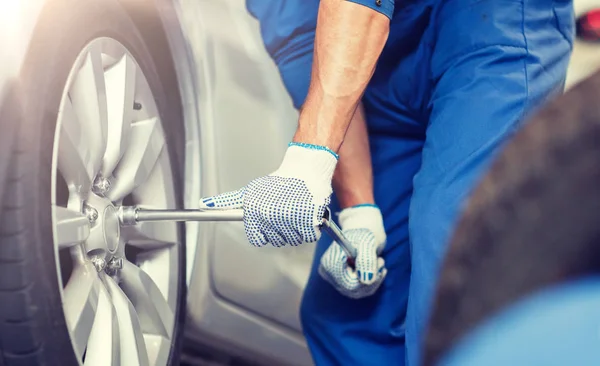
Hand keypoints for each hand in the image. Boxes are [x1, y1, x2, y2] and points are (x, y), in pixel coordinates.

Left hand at [199, 143, 337, 246]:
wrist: (305, 169)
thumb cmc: (278, 181)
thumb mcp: (249, 191)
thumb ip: (227, 202)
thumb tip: (204, 204)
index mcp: (255, 212)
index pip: (257, 239)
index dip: (264, 232)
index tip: (269, 222)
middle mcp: (271, 217)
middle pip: (276, 241)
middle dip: (281, 230)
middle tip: (285, 212)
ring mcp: (290, 220)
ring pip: (293, 240)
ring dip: (297, 229)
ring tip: (296, 210)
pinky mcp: (309, 221)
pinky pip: (309, 236)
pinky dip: (311, 228)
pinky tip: (306, 213)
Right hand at [318, 205, 386, 298]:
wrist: (362, 228)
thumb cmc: (363, 232)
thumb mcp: (367, 243)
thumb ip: (366, 261)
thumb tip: (366, 280)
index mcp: (330, 263)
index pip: (349, 284)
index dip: (367, 279)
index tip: (380, 264)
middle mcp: (329, 273)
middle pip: (353, 290)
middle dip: (371, 279)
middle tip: (381, 262)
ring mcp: (334, 278)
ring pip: (357, 292)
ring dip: (373, 280)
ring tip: (379, 262)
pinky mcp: (342, 280)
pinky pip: (359, 290)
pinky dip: (371, 282)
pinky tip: (377, 268)